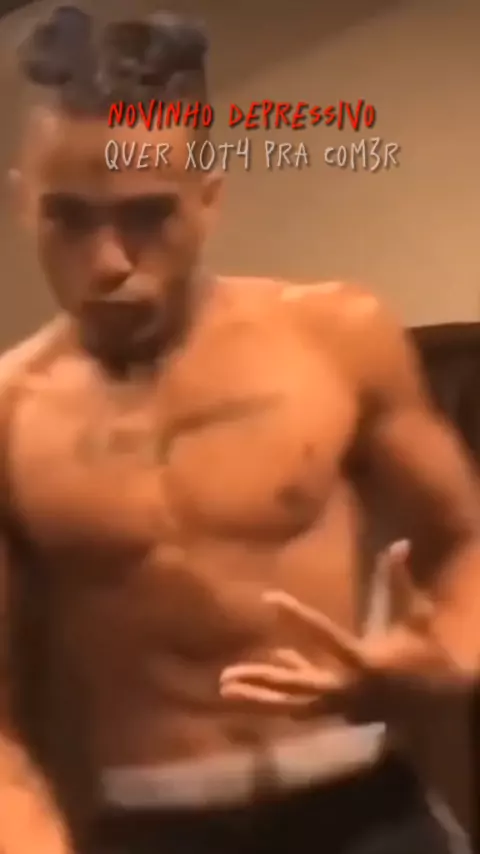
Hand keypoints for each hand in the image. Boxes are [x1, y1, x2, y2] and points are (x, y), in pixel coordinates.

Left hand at [219, 541, 472, 721]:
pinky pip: (302, 698)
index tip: (269, 598)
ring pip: (291, 702)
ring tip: (224, 686)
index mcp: (362, 660)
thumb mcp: (414, 617)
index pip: (323, 636)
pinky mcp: (335, 710)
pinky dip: (282, 686)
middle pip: (295, 686)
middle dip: (261, 682)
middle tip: (225, 676)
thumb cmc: (424, 656)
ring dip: (259, 696)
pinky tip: (259, 672)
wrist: (436, 708)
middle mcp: (344, 688)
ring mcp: (338, 704)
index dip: (296, 616)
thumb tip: (399, 544)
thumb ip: (399, 582)